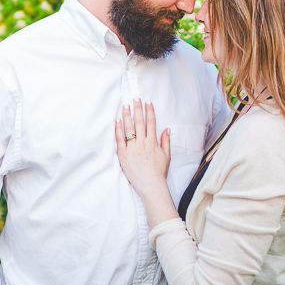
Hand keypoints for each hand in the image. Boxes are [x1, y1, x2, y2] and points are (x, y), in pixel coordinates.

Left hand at [115, 99, 177, 226]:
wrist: (151, 185)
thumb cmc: (158, 172)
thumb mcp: (166, 156)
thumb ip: (166, 141)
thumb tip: (167, 129)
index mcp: (153, 142)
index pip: (151, 122)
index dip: (149, 111)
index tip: (147, 102)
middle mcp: (143, 143)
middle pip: (139, 122)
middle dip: (137, 109)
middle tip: (135, 98)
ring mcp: (132, 148)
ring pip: (129, 128)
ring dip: (127, 115)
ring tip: (125, 105)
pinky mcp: (123, 155)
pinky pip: (119, 139)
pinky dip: (118, 129)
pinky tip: (118, 120)